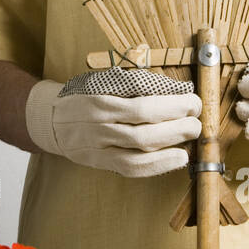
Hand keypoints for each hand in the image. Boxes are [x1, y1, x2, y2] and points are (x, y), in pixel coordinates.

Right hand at [24, 77, 201, 177]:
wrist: (51, 122)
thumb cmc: (84, 98)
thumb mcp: (102, 81)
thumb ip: (133, 84)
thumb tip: (174, 90)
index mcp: (98, 96)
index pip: (139, 94)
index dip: (169, 98)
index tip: (190, 97)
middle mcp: (96, 121)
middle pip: (142, 120)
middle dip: (176, 118)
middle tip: (196, 115)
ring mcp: (97, 144)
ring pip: (139, 145)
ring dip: (172, 140)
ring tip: (192, 132)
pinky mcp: (101, 162)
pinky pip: (132, 167)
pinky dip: (158, 164)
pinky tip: (178, 157)